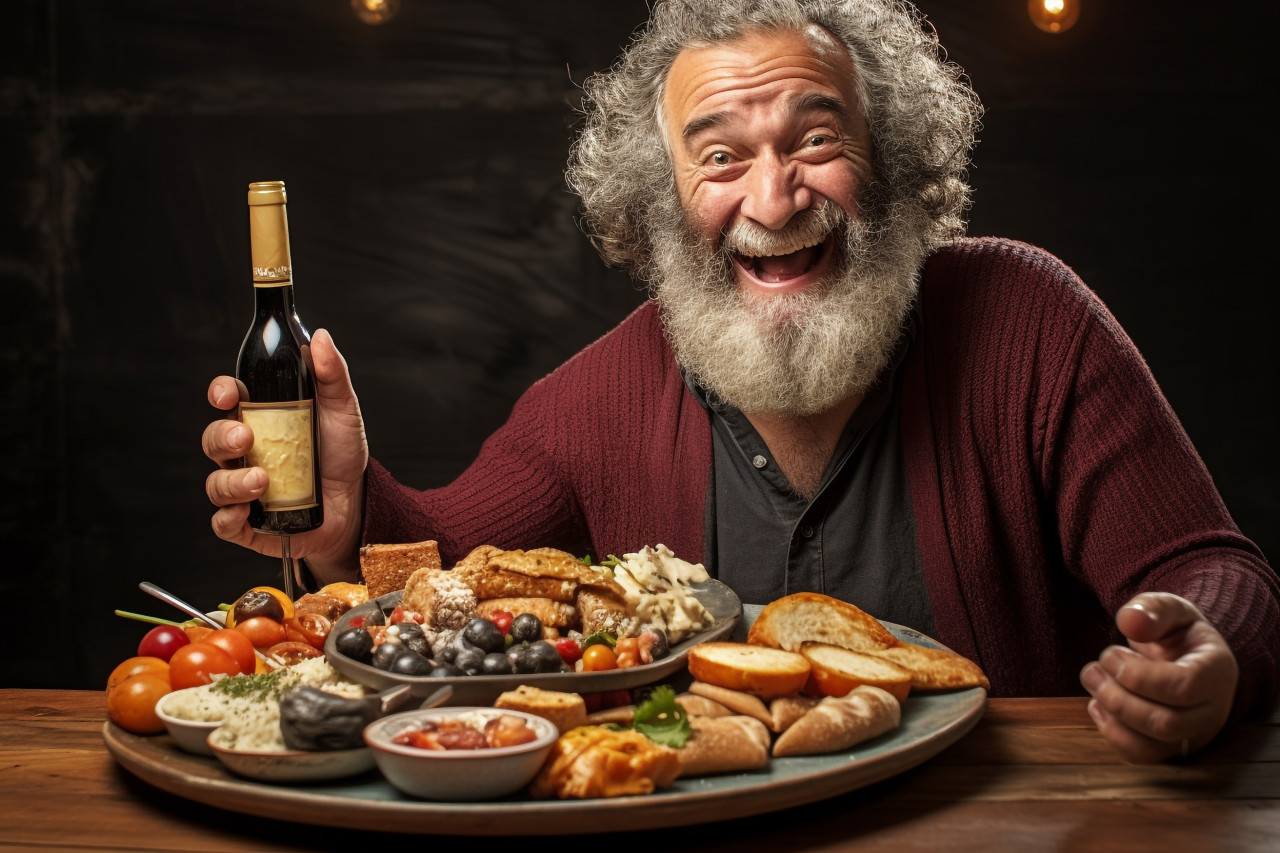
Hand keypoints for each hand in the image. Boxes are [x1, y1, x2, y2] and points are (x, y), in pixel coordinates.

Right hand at [202, 328, 367, 582]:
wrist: (357, 507)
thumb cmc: (342, 455)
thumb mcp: (342, 412)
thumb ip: (332, 375)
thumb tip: (321, 338)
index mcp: (260, 420)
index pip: (227, 400)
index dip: (220, 392)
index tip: (228, 394)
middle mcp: (245, 452)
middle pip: (213, 438)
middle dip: (222, 437)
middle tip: (247, 439)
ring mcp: (243, 488)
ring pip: (216, 482)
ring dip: (232, 481)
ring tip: (262, 480)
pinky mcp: (249, 524)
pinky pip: (223, 522)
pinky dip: (229, 518)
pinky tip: (247, 512)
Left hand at [1080, 592, 1237, 762]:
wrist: (1184, 655)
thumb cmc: (1177, 631)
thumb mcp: (1169, 609)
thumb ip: (1152, 609)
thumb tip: (1130, 621)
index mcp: (1217, 671)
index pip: (1184, 687)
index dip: (1138, 675)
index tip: (1109, 654)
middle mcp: (1212, 710)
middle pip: (1166, 724)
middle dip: (1118, 699)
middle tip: (1092, 670)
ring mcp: (1193, 733)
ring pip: (1154, 746)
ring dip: (1112, 717)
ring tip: (1092, 681)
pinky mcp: (1172, 746)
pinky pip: (1143, 755)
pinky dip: (1113, 734)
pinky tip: (1097, 705)